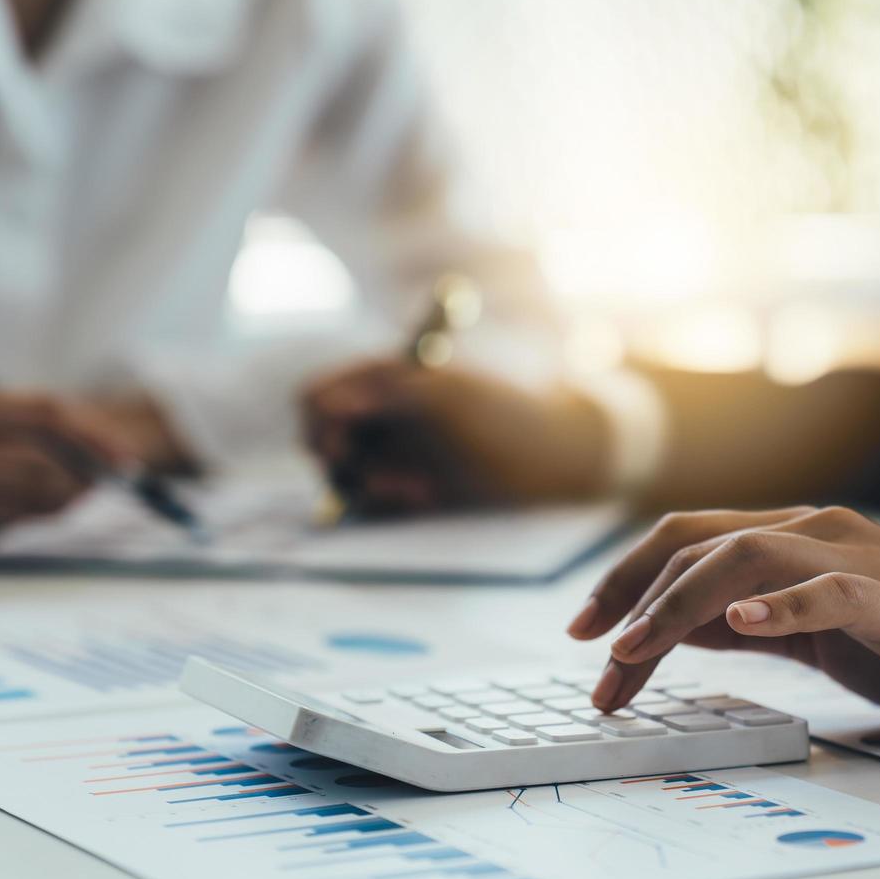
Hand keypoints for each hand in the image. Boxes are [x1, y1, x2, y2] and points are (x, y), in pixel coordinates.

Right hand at [0, 390, 132, 556]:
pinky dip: (11, 523)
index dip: (93, 434)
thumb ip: (12, 427)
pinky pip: (4, 533)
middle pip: (43, 468)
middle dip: (84, 479)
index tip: (125, 455)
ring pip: (32, 505)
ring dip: (56, 503)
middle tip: (103, 484)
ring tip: (52, 495)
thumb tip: (94, 458)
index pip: (42, 413)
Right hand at [301, 359, 610, 514]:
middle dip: (343, 463)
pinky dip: (387, 503)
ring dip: (370, 487)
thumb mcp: (449, 399)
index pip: (317, 396)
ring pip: (343, 474)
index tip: (342, 451)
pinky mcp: (406, 485)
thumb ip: (383, 392)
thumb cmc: (510, 418)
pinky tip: (425, 498)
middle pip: (320, 439)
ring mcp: (391, 449)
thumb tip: (324, 400)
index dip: (319, 424)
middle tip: (387, 482)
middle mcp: (380, 411)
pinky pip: (371, 499)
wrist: (562, 460)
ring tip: (421, 491)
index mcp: (385, 376)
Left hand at [567, 506, 879, 737]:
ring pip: (748, 557)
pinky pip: (832, 592)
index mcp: (794, 539)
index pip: (686, 539)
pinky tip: (742, 623)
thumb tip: (671, 627)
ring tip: (636, 652)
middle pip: (700, 545)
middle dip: (633, 604)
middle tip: (598, 672)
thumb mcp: (813, 633)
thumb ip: (748, 620)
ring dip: (680, 606)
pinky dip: (782, 604)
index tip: (580, 632)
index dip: (624, 579)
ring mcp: (859, 558)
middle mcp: (817, 532)